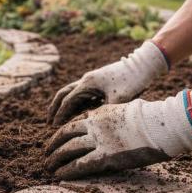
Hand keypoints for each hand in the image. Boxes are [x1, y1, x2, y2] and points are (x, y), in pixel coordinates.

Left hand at [45, 92, 191, 179]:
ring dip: (56, 159)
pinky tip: (59, 175)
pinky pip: (80, 165)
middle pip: (65, 136)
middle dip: (53, 147)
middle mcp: (94, 126)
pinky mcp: (107, 157)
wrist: (163, 125)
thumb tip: (102, 123)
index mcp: (98, 115)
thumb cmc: (151, 120)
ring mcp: (100, 141)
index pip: (72, 125)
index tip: (54, 142)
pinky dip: (67, 170)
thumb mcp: (124, 111)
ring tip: (48, 167)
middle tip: (46, 155)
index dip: (60, 135)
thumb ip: (109, 118)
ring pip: (69, 150)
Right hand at [48, 41, 167, 125]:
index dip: (60, 115)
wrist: (142, 66)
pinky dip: (75, 104)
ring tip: (58, 118)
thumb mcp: (119, 100)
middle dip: (54, 108)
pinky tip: (76, 113)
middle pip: (63, 94)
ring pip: (71, 93)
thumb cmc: (131, 82)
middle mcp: (86, 81)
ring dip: (64, 105)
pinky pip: (82, 94)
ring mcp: (91, 80)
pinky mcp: (98, 83)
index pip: (68, 101)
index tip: (54, 126)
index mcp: (87, 84)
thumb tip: (94, 124)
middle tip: (49, 121)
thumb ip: (104, 112)